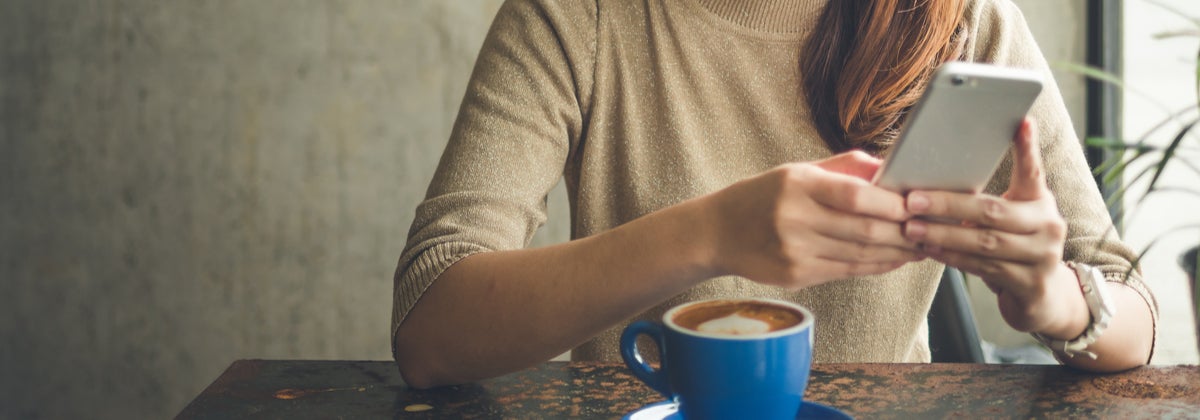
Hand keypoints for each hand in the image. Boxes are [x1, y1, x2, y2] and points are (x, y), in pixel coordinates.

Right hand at [708, 151, 921, 289]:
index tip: (917, 204)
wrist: (717, 232)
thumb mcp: (796, 171)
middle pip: (863, 229)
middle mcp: (795, 218)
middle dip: (903, 232)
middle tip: (928, 229)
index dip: (891, 204)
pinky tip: (893, 260)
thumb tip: (888, 168)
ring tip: (920, 246)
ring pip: (860, 254)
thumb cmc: (763, 196)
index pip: (855, 195)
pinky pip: (847, 271)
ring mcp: (794, 250)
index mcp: (797, 184)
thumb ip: (842, 168)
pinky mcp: (795, 275)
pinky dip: (875, 266)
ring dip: (896, 252)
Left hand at [902, 119, 1083, 334]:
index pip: (1033, 171)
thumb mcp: (1009, 218)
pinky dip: (952, 257)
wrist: (1042, 296)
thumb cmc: (1014, 246)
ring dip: (943, 234)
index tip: (1020, 121)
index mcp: (1040, 201)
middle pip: (993, 211)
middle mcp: (1048, 224)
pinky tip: (929, 250)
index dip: (1027, 147)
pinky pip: (983, 268)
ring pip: (984, 242)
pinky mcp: (1031, 283)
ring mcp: (1043, 255)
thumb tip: (934, 179)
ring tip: (911, 228)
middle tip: (912, 200)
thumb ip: (986, 201)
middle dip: (948, 205)